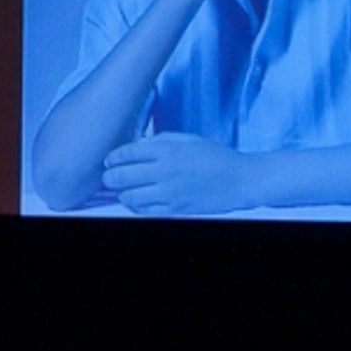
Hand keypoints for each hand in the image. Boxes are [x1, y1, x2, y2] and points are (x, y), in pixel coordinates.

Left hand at [102, 132, 256, 214]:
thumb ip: (160, 141)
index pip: (126, 153)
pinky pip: (144, 211)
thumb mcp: (188, 139)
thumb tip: (137, 147)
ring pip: (128, 197)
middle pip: (120, 177)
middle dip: (110, 177)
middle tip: (110, 177)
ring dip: (122, 194)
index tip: (109, 161)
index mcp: (167, 150)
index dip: (112, 158)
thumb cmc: (216, 157)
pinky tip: (139, 201)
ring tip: (125, 190)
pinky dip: (136, 207)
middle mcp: (164, 171)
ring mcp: (169, 193)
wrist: (241, 180)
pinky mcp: (175, 209)